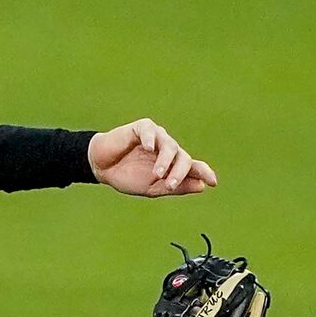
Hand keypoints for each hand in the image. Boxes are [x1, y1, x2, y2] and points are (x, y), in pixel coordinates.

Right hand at [90, 120, 215, 197]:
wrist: (103, 168)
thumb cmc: (127, 176)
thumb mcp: (152, 188)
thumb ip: (176, 187)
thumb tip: (201, 186)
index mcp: (172, 164)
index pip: (192, 166)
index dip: (204, 172)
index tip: (213, 182)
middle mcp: (167, 149)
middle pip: (183, 157)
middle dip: (180, 172)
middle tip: (170, 185)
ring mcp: (156, 137)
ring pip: (169, 146)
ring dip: (165, 161)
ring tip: (157, 174)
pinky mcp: (141, 128)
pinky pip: (150, 130)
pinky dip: (150, 138)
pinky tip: (148, 148)